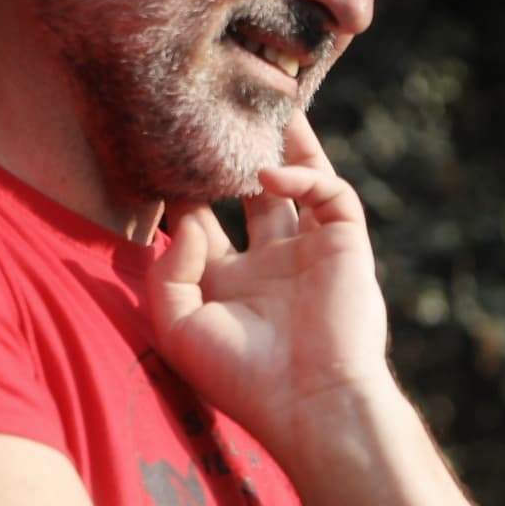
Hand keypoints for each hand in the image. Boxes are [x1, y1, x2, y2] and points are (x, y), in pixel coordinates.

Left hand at [150, 112, 395, 450]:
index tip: (158, 150)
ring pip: (299, 179)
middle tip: (216, 109)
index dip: (181, 187)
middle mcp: (269, 262)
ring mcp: (310, 251)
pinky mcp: (346, 244)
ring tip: (265, 100)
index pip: (200, 219)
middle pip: (250, 192)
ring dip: (284, 142)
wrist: (314, 405)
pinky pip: (330, 192)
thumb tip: (185, 219)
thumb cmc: (242, 378)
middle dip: (236, 154)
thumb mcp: (176, 326)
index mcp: (227, 283)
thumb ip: (165, 268)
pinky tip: (271, 175)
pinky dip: (304, 175)